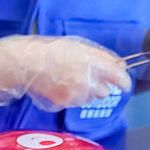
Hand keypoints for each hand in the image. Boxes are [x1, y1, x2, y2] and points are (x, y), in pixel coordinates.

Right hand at [0, 35, 131, 110]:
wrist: (25, 64)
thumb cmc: (51, 51)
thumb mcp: (78, 46)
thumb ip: (101, 56)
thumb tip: (120, 65)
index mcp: (94, 64)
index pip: (120, 78)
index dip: (124, 82)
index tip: (123, 84)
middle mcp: (88, 81)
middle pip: (105, 92)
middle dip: (99, 86)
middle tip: (85, 77)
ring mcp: (76, 95)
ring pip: (89, 98)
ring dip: (84, 91)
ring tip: (68, 79)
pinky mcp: (65, 103)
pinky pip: (74, 102)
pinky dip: (71, 96)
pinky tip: (59, 86)